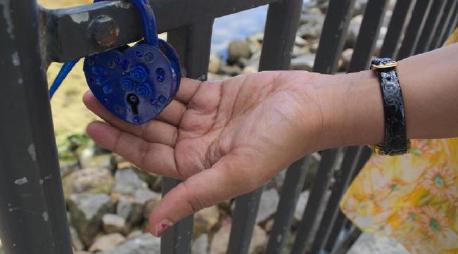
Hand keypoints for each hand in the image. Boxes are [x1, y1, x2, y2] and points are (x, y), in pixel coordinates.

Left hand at [83, 71, 325, 235]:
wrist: (308, 107)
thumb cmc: (279, 142)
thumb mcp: (233, 174)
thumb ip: (193, 196)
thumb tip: (155, 225)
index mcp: (198, 165)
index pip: (149, 155)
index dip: (121, 142)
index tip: (94, 126)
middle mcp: (198, 143)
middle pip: (151, 129)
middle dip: (123, 114)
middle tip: (94, 97)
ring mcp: (206, 118)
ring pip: (163, 107)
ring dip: (140, 95)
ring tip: (114, 81)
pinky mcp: (216, 96)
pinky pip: (183, 88)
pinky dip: (165, 82)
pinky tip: (146, 73)